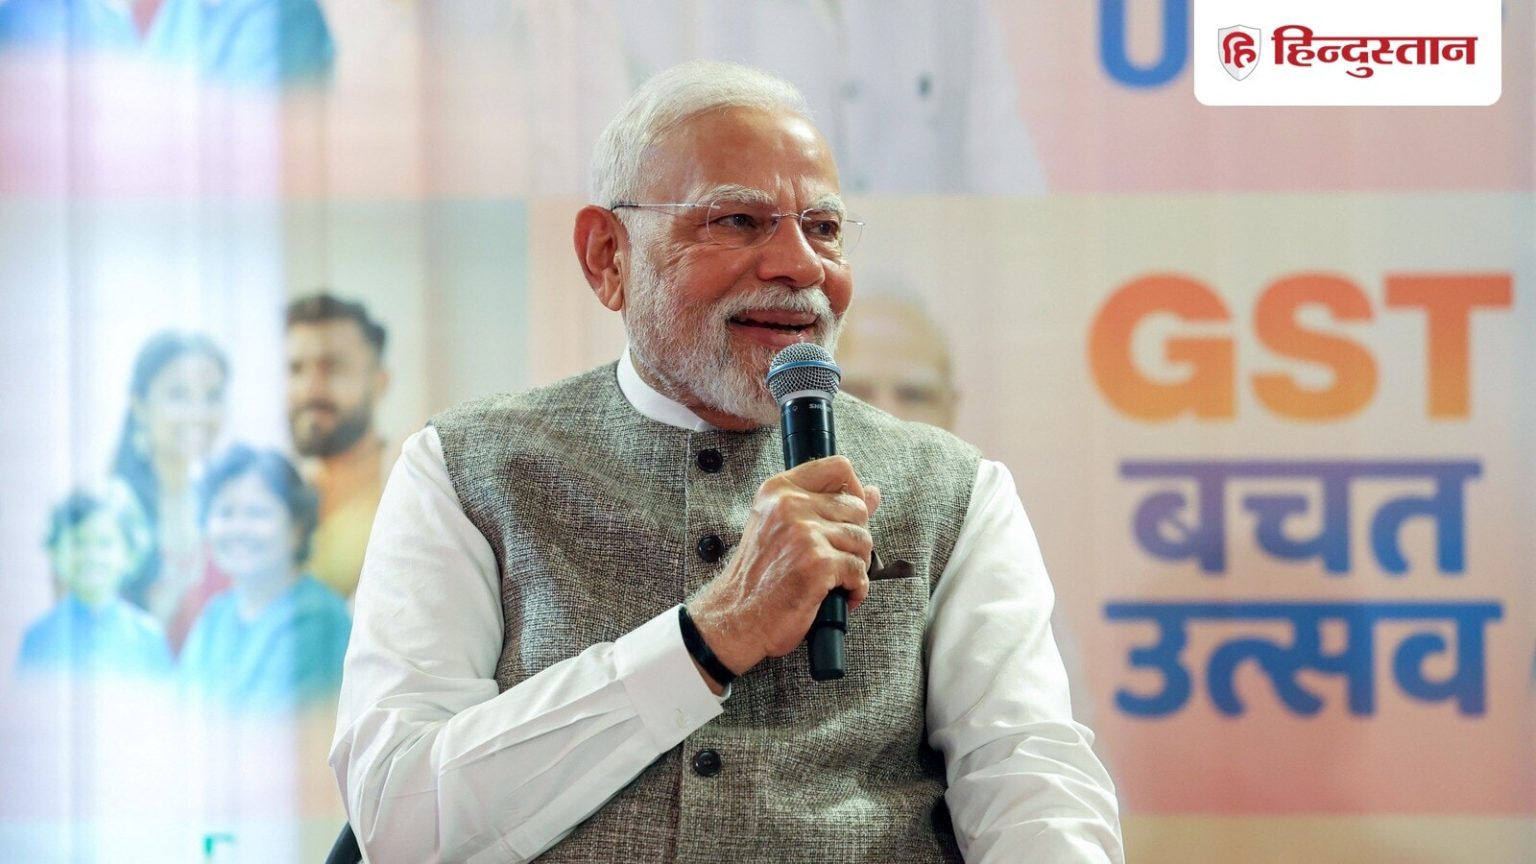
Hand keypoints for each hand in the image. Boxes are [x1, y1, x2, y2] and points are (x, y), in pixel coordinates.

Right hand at [686, 455, 880, 688]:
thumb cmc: (758, 578)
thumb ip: (828, 506)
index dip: (854, 491)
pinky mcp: (817, 563)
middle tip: (837, 559)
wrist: (735, 617)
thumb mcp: (784, 529)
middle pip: (857, 508)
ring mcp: (804, 533)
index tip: (848, 516)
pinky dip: (855, 589)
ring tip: (835, 579)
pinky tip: (837, 595)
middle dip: (855, 538)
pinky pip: (858, 571)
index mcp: (779, 490)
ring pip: (863, 540)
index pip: (838, 467)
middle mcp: (789, 505)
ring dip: (856, 566)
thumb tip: (873, 493)